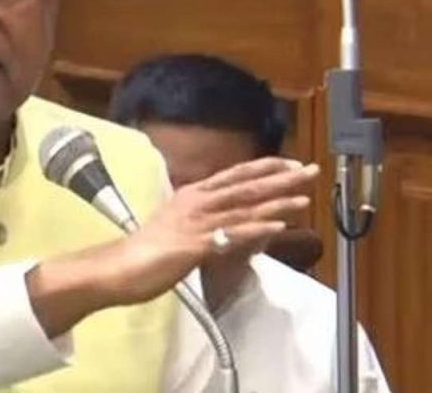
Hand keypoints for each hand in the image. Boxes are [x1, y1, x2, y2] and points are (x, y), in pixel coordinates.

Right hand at [100, 157, 317, 305]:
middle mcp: (198, 201)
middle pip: (247, 186)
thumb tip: (231, 223)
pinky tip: (278, 227)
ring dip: (277, 202)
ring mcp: (197, 222)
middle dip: (282, 178)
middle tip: (311, 171)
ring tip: (304, 198)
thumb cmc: (148, 249)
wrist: (120, 266)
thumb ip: (206, 221)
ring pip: (245, 208)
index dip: (265, 168)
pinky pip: (232, 235)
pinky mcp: (196, 245)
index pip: (236, 175)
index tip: (291, 164)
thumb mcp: (180, 226)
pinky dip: (257, 229)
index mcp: (194, 194)